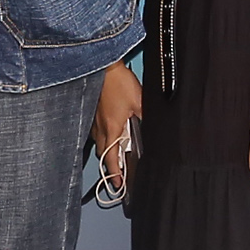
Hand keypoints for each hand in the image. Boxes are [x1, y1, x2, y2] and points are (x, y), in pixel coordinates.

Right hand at [92, 61, 142, 196]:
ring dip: (107, 151)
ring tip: (116, 155)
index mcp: (111, 128)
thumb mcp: (139, 101)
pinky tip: (111, 132)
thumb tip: (156, 127)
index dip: (115, 172)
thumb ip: (147, 116)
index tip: (118, 183)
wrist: (103, 66)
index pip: (111, 157)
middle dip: (110, 164)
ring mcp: (94, 120)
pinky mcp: (93, 112)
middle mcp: (100, 127)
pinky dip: (104, 137)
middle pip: (103, 153)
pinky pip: (97, 131)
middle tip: (118, 173)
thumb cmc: (118, 82)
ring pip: (99, 142)